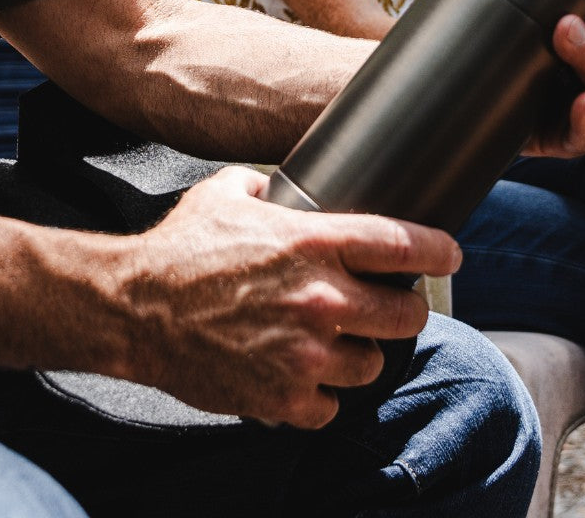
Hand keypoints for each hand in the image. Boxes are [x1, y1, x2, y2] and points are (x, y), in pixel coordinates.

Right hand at [122, 166, 455, 427]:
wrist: (133, 309)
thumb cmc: (178, 250)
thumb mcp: (224, 193)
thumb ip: (263, 181)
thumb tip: (277, 178)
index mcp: (313, 242)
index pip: (404, 244)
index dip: (439, 249)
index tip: (451, 252)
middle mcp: (320, 299)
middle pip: (406, 315)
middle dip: (404, 311)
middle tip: (389, 308)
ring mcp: (305, 354)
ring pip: (373, 365)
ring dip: (360, 355)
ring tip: (336, 344)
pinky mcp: (284, 397)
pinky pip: (331, 406)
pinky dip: (321, 396)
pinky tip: (303, 378)